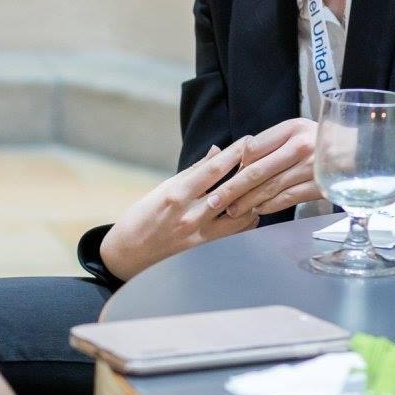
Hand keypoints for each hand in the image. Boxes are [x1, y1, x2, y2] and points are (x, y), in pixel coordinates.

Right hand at [99, 138, 257, 280]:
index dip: (234, 154)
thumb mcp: (162, 189)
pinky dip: (247, 220)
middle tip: (266, 156)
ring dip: (252, 197)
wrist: (128, 255)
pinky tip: (252, 209)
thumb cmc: (141, 218)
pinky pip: (235, 234)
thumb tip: (216, 152)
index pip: (213, 170)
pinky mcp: (205, 250)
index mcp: (176, 194)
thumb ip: (193, 172)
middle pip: (230, 190)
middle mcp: (190, 215)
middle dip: (250, 171)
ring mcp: (199, 235)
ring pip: (239, 214)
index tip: (249, 140)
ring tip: (261, 185)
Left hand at [206, 118, 322, 218]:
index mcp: (292, 129)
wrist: (360, 151)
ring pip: (270, 188)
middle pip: (258, 171)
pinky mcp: (319, 187)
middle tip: (215, 201)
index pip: (253, 148)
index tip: (219, 177)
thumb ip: (270, 142)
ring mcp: (311, 168)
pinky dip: (269, 206)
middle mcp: (301, 147)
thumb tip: (241, 159)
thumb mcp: (296, 130)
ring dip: (248, 202)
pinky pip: (288, 198)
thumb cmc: (320, 140)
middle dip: (232, 189)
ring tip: (231, 211)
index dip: (235, 165)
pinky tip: (256, 211)